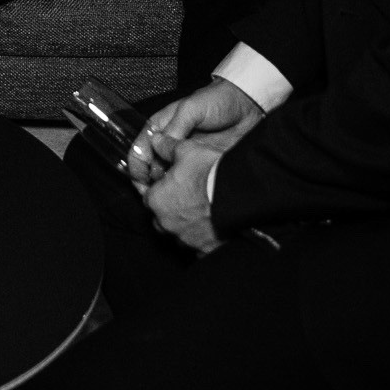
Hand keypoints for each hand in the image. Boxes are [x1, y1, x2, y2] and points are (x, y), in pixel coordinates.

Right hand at [126, 78, 262, 186]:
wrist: (246, 107)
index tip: (142, 184)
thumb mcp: (192, 109)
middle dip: (150, 184)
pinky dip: (186, 189)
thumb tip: (162, 147)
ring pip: (169, 177)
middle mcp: (169, 143)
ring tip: (176, 196)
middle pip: (151, 169)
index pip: (139, 150)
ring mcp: (185, 156)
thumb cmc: (217, 100)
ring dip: (169, 188)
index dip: (137, 168)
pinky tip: (191, 194)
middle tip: (157, 197)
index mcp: (160, 127)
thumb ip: (175, 127)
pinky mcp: (200, 165)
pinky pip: (188, 180)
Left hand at [143, 133, 228, 252]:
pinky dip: (204, 239)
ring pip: (180, 234)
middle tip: (188, 198)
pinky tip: (215, 228)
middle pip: (162, 219)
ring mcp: (186, 240)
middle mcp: (167, 224)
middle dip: (171, 210)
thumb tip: (156, 140)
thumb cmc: (211, 174)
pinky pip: (200, 247)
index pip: (149, 197)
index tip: (172, 184)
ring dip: (187, 225)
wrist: (241, 197)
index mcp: (157, 200)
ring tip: (204, 212)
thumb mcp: (188, 150)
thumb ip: (168, 147)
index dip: (160, 190)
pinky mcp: (205, 250)